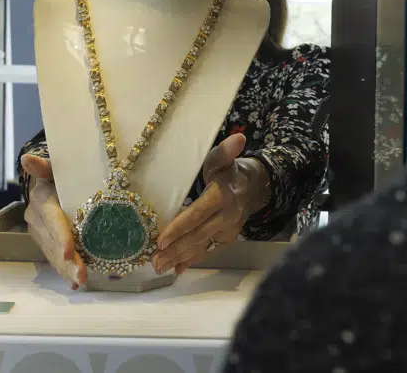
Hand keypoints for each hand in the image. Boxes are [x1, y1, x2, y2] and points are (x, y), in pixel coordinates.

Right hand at [20, 155, 87, 289]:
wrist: (47, 180)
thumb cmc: (58, 172)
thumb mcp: (55, 166)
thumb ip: (45, 165)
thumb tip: (27, 158)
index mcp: (42, 200)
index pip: (53, 221)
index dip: (60, 237)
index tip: (69, 252)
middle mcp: (36, 219)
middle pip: (54, 243)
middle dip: (68, 262)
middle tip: (82, 277)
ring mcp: (39, 232)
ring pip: (53, 254)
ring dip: (66, 270)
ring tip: (81, 282)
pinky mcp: (43, 240)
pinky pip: (53, 257)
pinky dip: (63, 270)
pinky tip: (72, 283)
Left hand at [152, 134, 268, 274]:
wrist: (252, 187)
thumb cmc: (229, 170)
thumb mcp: (223, 158)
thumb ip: (225, 151)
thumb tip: (238, 138)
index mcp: (222, 196)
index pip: (197, 214)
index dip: (179, 228)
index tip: (160, 240)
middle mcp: (227, 216)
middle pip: (197, 235)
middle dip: (174, 249)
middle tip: (153, 260)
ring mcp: (227, 231)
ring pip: (201, 247)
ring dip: (179, 259)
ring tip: (159, 267)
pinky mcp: (226, 239)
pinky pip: (208, 251)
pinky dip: (192, 261)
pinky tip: (176, 269)